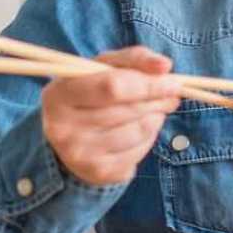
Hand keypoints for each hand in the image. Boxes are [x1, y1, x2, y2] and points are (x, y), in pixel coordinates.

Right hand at [42, 47, 181, 185]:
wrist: (69, 138)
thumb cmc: (91, 93)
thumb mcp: (104, 67)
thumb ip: (135, 59)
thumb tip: (164, 65)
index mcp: (58, 94)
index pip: (113, 87)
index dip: (149, 84)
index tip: (173, 82)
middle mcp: (63, 127)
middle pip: (129, 110)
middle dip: (158, 100)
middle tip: (172, 95)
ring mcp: (80, 154)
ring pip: (140, 130)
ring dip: (156, 117)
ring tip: (154, 110)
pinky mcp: (99, 173)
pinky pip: (141, 151)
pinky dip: (149, 137)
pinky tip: (141, 129)